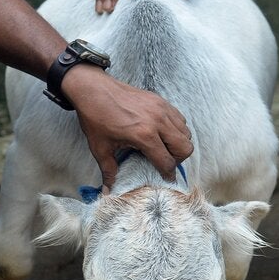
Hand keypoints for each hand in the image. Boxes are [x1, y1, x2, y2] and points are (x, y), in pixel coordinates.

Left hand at [63, 65, 192, 189]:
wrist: (92, 88)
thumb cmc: (95, 117)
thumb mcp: (100, 148)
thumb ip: (108, 171)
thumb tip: (108, 191)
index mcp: (143, 135)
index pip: (167, 161)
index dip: (167, 174)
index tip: (165, 179)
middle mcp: (157, 121)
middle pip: (185, 148)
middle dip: (177, 160)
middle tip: (164, 162)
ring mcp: (161, 108)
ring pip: (186, 133)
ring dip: (178, 144)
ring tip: (163, 147)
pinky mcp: (160, 100)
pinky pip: (180, 119)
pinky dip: (176, 129)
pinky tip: (161, 133)